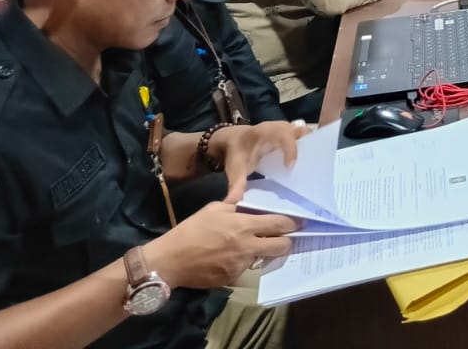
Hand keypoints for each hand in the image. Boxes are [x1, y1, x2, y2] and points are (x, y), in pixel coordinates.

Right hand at [144, 203, 298, 289]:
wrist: (169, 261)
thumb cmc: (190, 231)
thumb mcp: (213, 209)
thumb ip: (235, 200)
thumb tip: (246, 187)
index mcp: (244, 226)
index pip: (279, 224)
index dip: (292, 223)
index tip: (299, 222)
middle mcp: (247, 247)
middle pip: (282, 246)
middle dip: (286, 241)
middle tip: (282, 237)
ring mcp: (240, 266)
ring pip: (264, 259)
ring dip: (263, 253)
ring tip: (252, 247)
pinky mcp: (232, 280)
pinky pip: (246, 271)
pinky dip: (244, 264)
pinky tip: (232, 258)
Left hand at [207, 122, 307, 202]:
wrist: (233, 140)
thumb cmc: (237, 152)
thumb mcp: (235, 167)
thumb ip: (236, 183)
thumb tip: (232, 202)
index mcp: (265, 131)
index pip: (284, 134)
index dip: (291, 149)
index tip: (290, 167)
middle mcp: (279, 127)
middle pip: (300, 131)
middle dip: (309, 146)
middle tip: (313, 167)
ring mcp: (287, 129)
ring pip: (306, 133)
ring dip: (312, 147)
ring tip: (316, 167)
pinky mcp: (291, 134)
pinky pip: (305, 137)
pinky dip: (310, 147)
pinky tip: (312, 164)